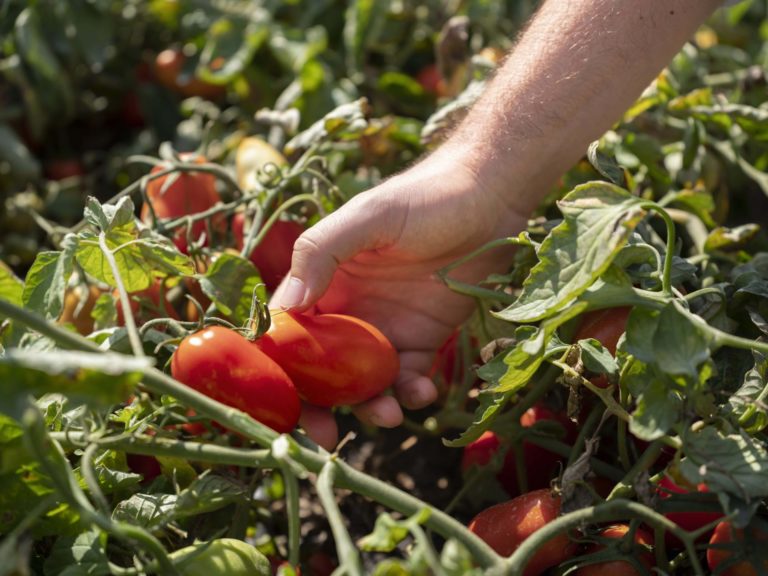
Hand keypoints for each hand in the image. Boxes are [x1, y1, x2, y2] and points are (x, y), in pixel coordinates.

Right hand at [271, 149, 528, 449]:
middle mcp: (348, 310)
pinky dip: (412, 393)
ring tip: (391, 415)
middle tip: (326, 440)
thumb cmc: (425, 197)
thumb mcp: (369, 216)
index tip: (282, 406)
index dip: (280, 370)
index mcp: (322, 281)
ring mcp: (385, 328)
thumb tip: (287, 308)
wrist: (491, 198)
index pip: (288, 332)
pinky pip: (409, 378)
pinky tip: (424, 392)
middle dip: (319, 407)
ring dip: (371, 406)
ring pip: (364, 383)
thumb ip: (322, 252)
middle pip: (320, 369)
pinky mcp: (423, 339)